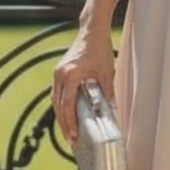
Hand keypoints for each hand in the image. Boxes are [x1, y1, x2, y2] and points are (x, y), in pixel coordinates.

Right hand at [52, 29, 116, 143]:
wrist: (92, 30)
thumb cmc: (99, 48)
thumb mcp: (106, 72)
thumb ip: (108, 92)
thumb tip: (113, 110)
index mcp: (70, 75)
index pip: (67, 105)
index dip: (70, 122)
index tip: (74, 135)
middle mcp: (60, 74)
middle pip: (59, 106)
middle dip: (64, 124)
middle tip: (71, 140)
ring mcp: (58, 73)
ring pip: (56, 100)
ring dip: (61, 116)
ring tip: (69, 131)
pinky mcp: (60, 71)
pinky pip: (57, 93)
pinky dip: (62, 105)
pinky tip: (67, 114)